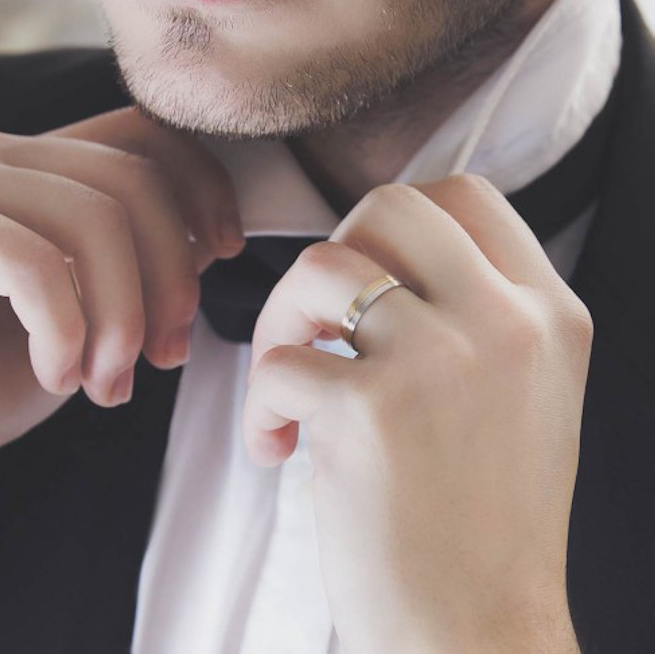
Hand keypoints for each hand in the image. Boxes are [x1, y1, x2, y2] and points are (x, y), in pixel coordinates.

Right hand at [0, 107, 244, 482]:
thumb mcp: (91, 319)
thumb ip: (142, 268)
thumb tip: (208, 239)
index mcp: (41, 170)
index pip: (142, 136)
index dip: (202, 185)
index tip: (227, 247)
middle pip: (133, 180)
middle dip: (171, 277)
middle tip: (167, 355)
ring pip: (96, 220)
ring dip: (121, 318)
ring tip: (108, 381)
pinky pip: (35, 264)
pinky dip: (64, 333)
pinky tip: (54, 376)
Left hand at [243, 176, 588, 652]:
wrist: (477, 629)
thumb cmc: (483, 517)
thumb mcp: (519, 393)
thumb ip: (473, 313)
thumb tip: (382, 255)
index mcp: (546, 314)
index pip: (467, 198)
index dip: (399, 222)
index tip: (371, 270)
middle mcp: (503, 324)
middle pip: (389, 207)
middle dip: (336, 251)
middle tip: (322, 319)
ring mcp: (438, 362)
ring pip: (320, 267)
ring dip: (281, 319)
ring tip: (287, 379)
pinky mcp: (370, 412)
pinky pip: (279, 362)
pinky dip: (262, 401)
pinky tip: (279, 444)